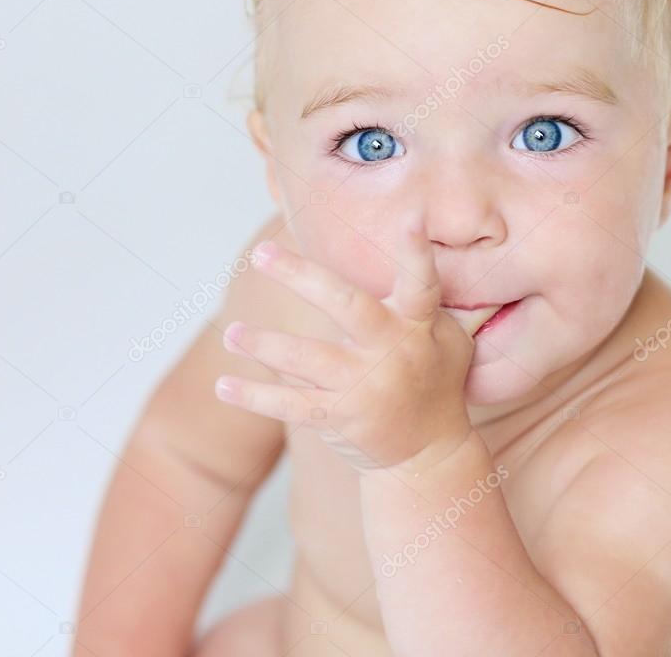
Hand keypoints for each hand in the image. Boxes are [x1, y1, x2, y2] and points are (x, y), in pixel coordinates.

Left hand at [215, 213, 475, 475]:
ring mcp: (365, 386)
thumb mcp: (447, 338)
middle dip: (301, 277)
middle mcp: (392, 351)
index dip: (416, 251)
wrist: (431, 453)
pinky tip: (224, 385)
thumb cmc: (435, 380)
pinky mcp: (341, 417)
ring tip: (231, 332)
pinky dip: (255, 396)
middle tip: (261, 252)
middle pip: (347, 306)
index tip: (410, 217)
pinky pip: (291, 404)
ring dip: (264, 345)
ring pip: (307, 360)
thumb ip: (428, 300)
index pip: (421, 282)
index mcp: (418, 324)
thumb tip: (417, 245)